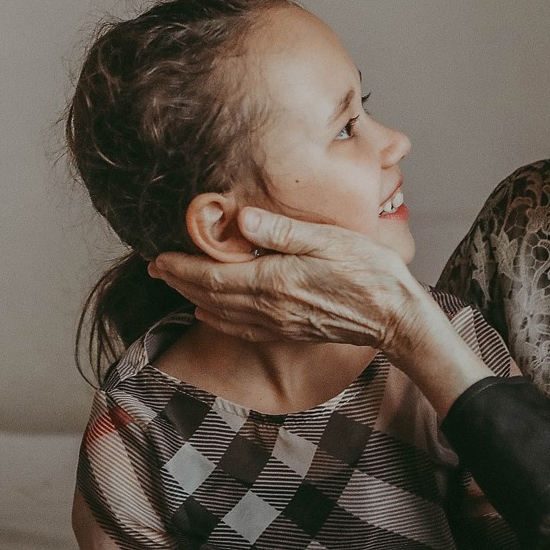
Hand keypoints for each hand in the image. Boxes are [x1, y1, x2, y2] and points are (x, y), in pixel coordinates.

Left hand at [148, 206, 433, 357]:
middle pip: (210, 296)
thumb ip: (282, 231)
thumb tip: (240, 218)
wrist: (394, 315)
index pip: (214, 276)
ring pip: (222, 313)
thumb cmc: (368, 270)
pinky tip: (209, 313)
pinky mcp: (289, 332)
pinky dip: (218, 319)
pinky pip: (241, 329)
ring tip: (174, 284)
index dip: (182, 267)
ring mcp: (279, 324)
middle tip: (156, 267)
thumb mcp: (328, 239)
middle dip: (179, 281)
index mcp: (275, 281)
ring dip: (193, 298)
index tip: (158, 256)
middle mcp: (270, 308)